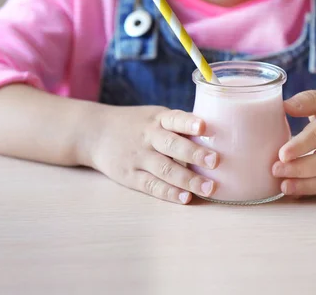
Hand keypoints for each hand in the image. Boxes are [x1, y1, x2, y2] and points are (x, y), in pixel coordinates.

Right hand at [88, 106, 218, 203]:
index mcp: (157, 119)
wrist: (95, 133)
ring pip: (164, 169)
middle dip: (194, 153)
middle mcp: (148, 137)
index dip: (189, 123)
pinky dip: (169, 192)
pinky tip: (186, 198)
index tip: (204, 127)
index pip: (174, 119)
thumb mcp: (155, 116)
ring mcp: (138, 157)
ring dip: (188, 179)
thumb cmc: (136, 124)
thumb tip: (220, 134)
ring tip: (209, 187)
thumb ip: (180, 126)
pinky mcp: (130, 175)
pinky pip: (152, 185)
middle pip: (171, 145)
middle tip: (216, 161)